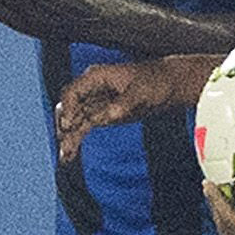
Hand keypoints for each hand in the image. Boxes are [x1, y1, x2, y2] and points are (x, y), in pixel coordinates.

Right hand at [53, 56, 190, 162]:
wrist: (170, 84)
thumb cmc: (156, 82)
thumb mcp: (140, 93)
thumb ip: (122, 105)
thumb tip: (107, 118)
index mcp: (97, 77)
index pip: (72, 93)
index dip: (68, 110)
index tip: (69, 126)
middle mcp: (92, 88)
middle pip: (69, 108)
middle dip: (64, 128)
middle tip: (65, 146)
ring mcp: (96, 101)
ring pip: (75, 121)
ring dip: (69, 137)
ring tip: (65, 157)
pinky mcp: (103, 114)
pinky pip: (84, 127)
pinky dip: (77, 139)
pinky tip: (71, 153)